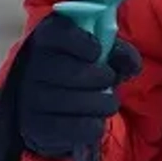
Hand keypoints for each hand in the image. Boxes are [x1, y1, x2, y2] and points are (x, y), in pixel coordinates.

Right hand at [15, 12, 141, 158]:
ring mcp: (30, 98)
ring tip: (106, 102)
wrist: (48, 105)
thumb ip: (117, 53)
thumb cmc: (78, 69)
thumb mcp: (97, 53)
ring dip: (103, 103)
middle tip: (108, 80)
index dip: (83, 42)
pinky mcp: (36, 126)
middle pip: (74, 72)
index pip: (59, 33)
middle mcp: (31, 67)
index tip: (97, 51)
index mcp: (46, 39)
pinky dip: (94, 125)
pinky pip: (76, 128)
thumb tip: (131, 65)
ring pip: (77, 102)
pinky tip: (94, 119)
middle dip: (102, 78)